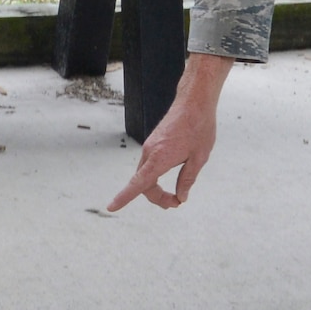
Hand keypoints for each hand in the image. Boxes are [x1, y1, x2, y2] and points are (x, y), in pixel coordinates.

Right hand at [107, 53, 234, 211]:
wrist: (194, 102)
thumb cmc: (199, 127)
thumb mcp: (199, 158)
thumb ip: (187, 179)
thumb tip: (181, 197)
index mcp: (159, 158)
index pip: (138, 184)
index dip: (123, 197)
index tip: (111, 207)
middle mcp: (150, 153)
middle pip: (143, 184)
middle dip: (157, 198)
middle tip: (177, 203)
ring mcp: (150, 147)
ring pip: (146, 175)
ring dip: (157, 188)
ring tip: (176, 196)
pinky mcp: (153, 143)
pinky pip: (149, 165)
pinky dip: (156, 176)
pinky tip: (172, 176)